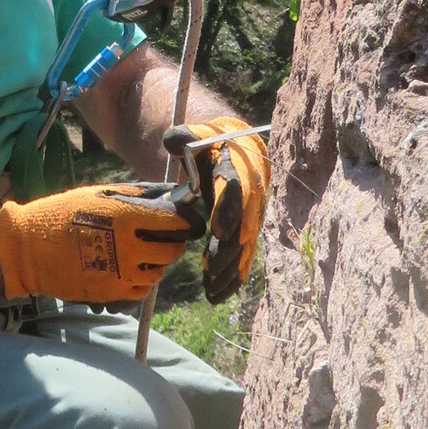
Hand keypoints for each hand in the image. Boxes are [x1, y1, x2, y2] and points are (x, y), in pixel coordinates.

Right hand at [0, 180, 202, 305]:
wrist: (29, 248)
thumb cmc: (62, 214)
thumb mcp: (99, 194)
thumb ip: (139, 195)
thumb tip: (172, 194)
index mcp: (127, 217)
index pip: (178, 222)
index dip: (188, 221)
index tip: (188, 221)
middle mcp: (129, 247)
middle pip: (173, 250)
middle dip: (174, 242)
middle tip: (163, 236)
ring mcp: (121, 273)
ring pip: (159, 272)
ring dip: (157, 262)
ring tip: (140, 252)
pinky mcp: (112, 293)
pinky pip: (142, 290)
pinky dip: (142, 281)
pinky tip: (130, 268)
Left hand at [169, 119, 269, 301]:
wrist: (229, 149)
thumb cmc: (206, 143)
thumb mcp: (194, 134)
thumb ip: (183, 136)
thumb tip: (175, 141)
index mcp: (239, 167)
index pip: (238, 188)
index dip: (230, 209)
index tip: (217, 229)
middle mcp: (252, 193)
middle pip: (245, 224)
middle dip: (229, 249)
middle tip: (210, 269)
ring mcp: (252, 214)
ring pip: (246, 245)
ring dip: (230, 270)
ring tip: (211, 291)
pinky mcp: (246, 230)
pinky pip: (243, 255)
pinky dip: (233, 277)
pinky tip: (218, 294)